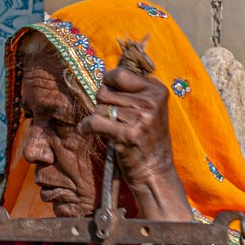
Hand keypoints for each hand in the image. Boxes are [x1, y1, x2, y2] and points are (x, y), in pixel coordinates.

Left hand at [83, 65, 193, 220]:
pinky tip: (86, 130)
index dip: (108, 82)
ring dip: (98, 118)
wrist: (154, 170)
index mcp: (157, 91)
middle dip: (102, 104)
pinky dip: (86, 126)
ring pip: (99, 108)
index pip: (120, 74)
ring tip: (109, 128)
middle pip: (105, 91)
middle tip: (111, 117)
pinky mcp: (127, 135)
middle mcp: (150, 102)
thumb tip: (104, 74)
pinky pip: (95, 122)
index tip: (109, 93)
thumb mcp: (150, 109)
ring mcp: (140, 119)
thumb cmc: (147, 138)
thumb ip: (133, 90)